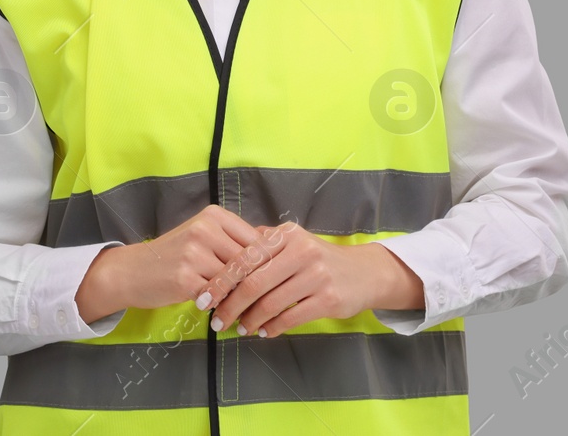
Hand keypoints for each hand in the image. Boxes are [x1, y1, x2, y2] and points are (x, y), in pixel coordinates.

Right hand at [77, 204, 271, 321]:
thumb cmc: (174, 255)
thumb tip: (276, 245)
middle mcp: (206, 229)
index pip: (257, 240)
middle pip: (250, 260)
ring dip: (241, 298)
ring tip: (244, 309)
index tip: (275, 281)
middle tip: (265, 301)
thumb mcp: (205, 237)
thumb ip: (235, 240)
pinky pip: (218, 296)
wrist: (132, 271)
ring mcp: (195, 253)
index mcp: (214, 216)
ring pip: (236, 280)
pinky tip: (221, 313)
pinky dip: (223, 306)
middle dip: (258, 284)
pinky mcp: (186, 278)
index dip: (270, 263)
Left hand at [202, 221, 415, 337]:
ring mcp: (316, 276)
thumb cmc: (319, 258)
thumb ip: (263, 243)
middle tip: (216, 321)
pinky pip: (291, 318)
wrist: (363, 273)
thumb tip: (223, 256)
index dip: (221, 280)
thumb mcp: (293, 241)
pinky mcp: (328, 299)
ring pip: (270, 303)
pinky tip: (264, 332)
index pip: (245, 258)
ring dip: (250, 320)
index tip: (204, 297)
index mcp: (287, 235)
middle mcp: (301, 252)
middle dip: (230, 306)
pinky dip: (272, 328)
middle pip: (253, 283)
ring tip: (240, 328)